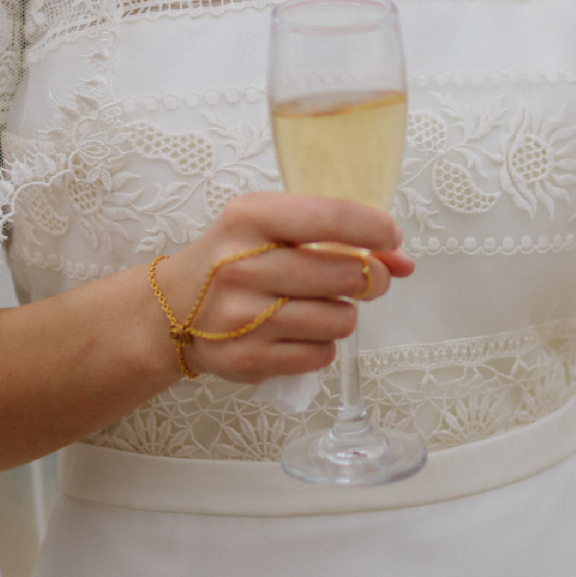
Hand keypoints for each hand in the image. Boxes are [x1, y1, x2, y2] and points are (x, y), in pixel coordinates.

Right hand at [151, 193, 413, 384]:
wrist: (173, 310)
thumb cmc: (235, 259)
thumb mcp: (271, 228)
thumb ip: (336, 236)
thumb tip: (403, 262)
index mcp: (248, 218)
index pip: (329, 218)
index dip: (374, 229)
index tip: (391, 238)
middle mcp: (241, 266)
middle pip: (346, 275)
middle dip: (373, 278)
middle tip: (368, 279)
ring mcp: (242, 316)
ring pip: (340, 319)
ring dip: (344, 314)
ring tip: (322, 306)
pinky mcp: (247, 358)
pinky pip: (321, 354)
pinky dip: (323, 345)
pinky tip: (301, 332)